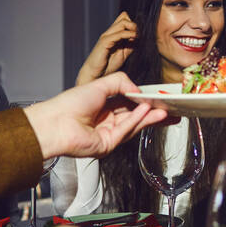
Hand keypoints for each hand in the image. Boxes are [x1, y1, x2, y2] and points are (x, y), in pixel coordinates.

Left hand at [24, 72, 166, 160]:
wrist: (56, 123)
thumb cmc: (69, 104)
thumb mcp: (99, 85)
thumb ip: (120, 82)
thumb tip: (137, 89)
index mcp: (102, 106)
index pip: (128, 103)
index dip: (143, 100)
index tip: (157, 96)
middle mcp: (106, 120)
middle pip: (135, 116)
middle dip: (153, 112)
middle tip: (170, 108)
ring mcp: (108, 133)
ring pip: (134, 124)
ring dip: (150, 117)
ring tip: (164, 110)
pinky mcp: (108, 144)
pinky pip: (126, 130)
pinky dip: (138, 120)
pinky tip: (147, 111)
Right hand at [76, 12, 136, 84]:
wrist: (96, 75)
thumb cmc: (107, 65)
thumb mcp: (123, 54)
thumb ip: (130, 46)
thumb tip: (139, 39)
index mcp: (113, 34)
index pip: (123, 19)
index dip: (133, 24)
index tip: (140, 34)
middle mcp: (110, 33)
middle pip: (124, 18)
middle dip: (135, 24)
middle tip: (140, 34)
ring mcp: (107, 36)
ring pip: (122, 23)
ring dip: (133, 27)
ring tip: (138, 35)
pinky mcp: (105, 42)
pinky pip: (118, 34)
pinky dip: (128, 34)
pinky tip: (134, 37)